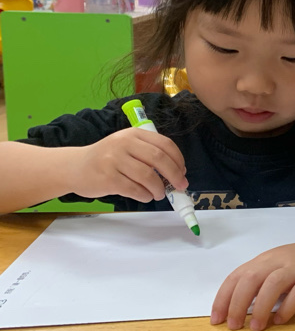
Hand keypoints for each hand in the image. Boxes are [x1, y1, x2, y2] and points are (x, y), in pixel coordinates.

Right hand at [67, 128, 187, 202]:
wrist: (74, 167)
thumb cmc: (107, 159)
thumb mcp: (127, 147)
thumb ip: (149, 154)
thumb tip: (178, 172)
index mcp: (133, 134)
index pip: (164, 144)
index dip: (178, 160)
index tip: (183, 172)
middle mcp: (123, 144)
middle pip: (159, 159)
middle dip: (174, 175)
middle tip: (180, 186)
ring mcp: (114, 160)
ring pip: (148, 176)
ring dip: (159, 188)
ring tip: (159, 194)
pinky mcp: (107, 178)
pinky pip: (134, 189)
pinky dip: (145, 195)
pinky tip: (145, 196)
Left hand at [211, 236, 294, 330]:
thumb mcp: (278, 266)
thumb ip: (260, 281)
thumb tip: (236, 307)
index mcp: (266, 259)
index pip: (237, 276)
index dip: (224, 298)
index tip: (216, 320)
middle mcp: (279, 261)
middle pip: (251, 279)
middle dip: (238, 304)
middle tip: (233, 326)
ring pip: (273, 284)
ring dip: (260, 308)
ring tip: (256, 327)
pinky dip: (286, 308)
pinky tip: (281, 320)